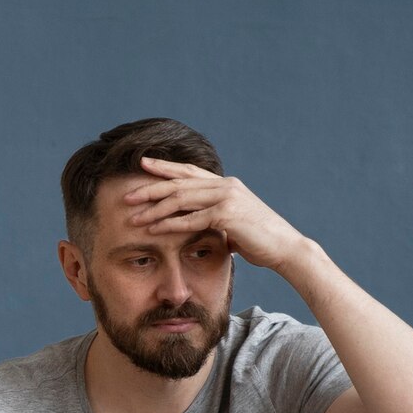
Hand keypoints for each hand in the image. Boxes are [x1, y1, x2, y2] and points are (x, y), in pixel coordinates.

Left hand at [123, 156, 309, 272]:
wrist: (285, 248)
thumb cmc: (260, 239)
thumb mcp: (233, 223)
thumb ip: (216, 218)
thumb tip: (203, 224)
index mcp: (225, 184)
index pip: (189, 171)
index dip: (165, 167)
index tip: (142, 164)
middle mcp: (225, 185)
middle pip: (180, 182)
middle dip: (151, 187)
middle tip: (127, 194)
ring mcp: (226, 198)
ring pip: (181, 200)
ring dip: (154, 208)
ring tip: (134, 216)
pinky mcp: (227, 214)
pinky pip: (191, 219)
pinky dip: (169, 225)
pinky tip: (153, 230)